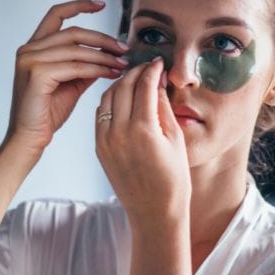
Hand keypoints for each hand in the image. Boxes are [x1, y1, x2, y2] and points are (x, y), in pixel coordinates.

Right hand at [5, 0, 128, 152]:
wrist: (30, 138)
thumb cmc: (48, 112)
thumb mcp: (71, 82)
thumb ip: (85, 64)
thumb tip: (110, 54)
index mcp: (33, 47)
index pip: (56, 15)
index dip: (79, 6)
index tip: (101, 4)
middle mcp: (29, 49)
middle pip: (74, 32)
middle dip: (103, 39)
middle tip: (124, 49)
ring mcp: (30, 60)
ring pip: (77, 50)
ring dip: (104, 56)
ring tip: (122, 64)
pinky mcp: (37, 74)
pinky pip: (75, 66)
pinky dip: (96, 69)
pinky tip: (111, 74)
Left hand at [95, 58, 191, 231]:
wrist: (154, 212)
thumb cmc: (173, 179)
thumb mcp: (175, 139)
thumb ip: (163, 107)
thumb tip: (157, 81)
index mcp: (143, 129)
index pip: (144, 85)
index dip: (152, 69)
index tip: (159, 62)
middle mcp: (120, 132)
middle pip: (123, 86)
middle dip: (136, 72)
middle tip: (147, 66)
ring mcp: (105, 140)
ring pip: (108, 97)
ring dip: (121, 84)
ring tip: (135, 79)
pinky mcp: (99, 148)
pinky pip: (100, 114)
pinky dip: (110, 101)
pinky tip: (123, 98)